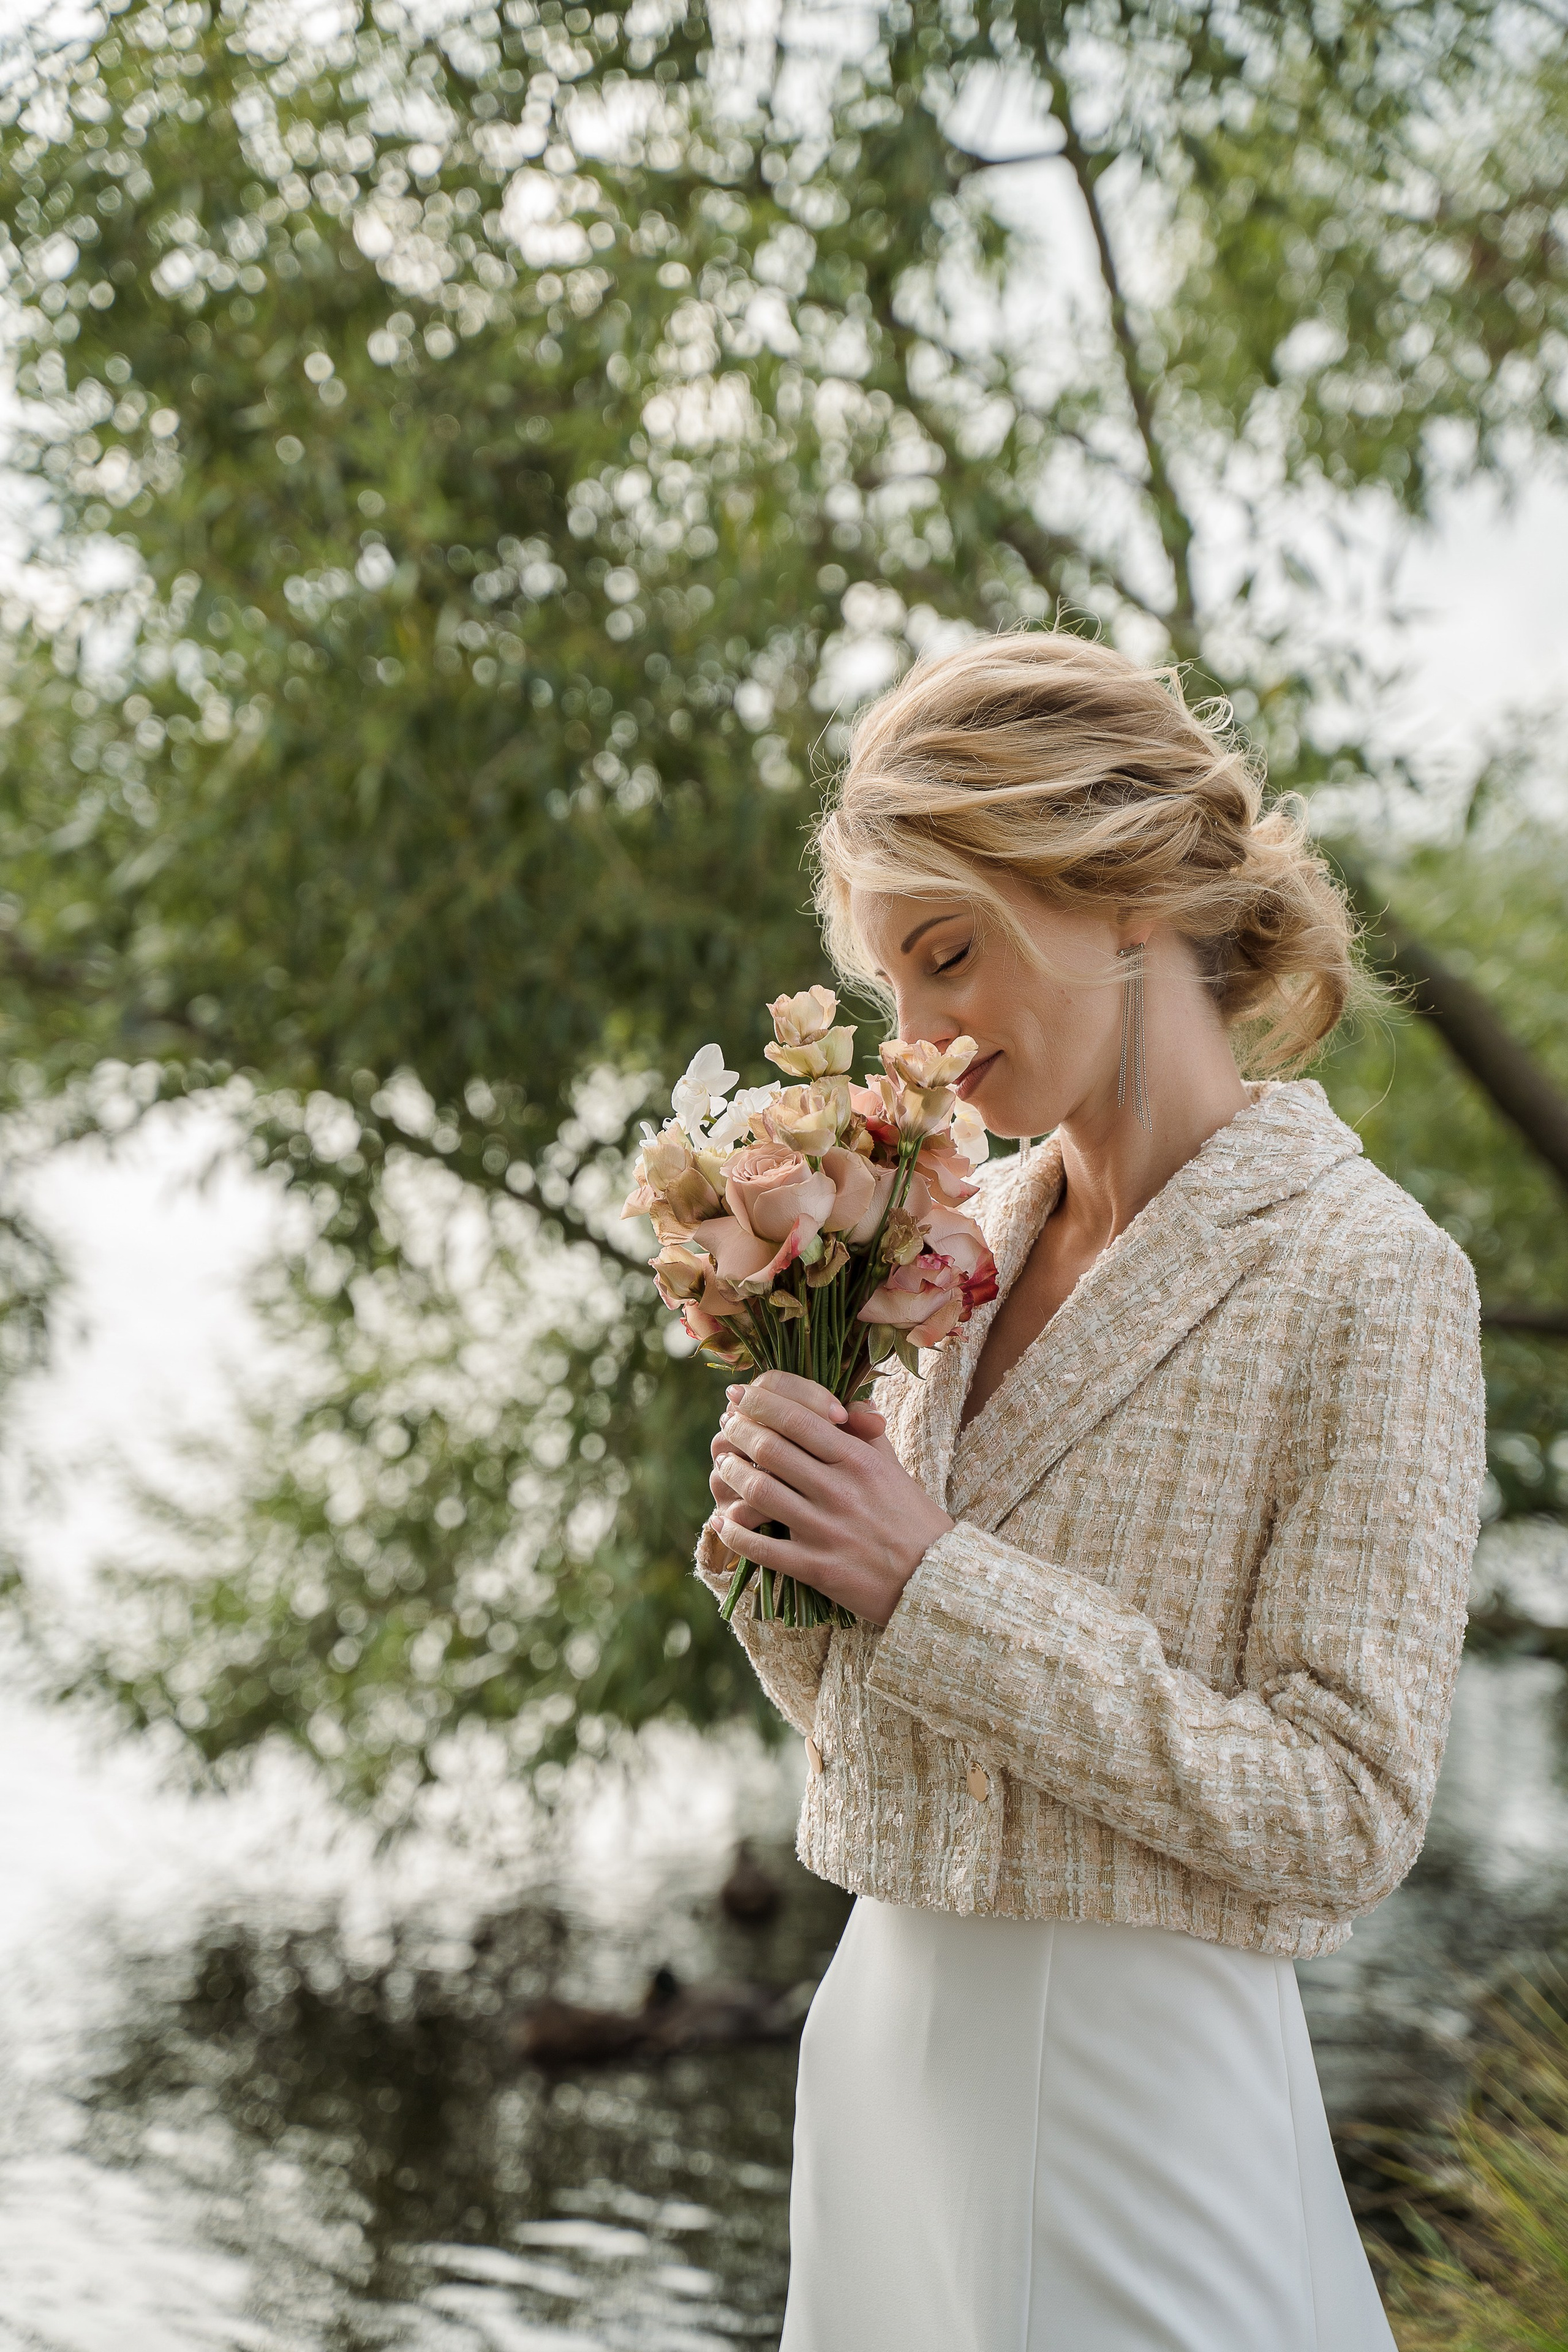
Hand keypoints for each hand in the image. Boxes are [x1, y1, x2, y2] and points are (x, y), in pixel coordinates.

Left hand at [709, 1368, 953, 1628]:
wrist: (935, 1579)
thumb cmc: (912, 1518)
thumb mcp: (894, 1467)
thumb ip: (866, 1433)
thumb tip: (848, 1402)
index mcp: (859, 1460)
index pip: (797, 1418)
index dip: (759, 1403)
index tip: (739, 1396)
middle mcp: (840, 1490)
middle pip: (770, 1449)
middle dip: (739, 1432)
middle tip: (728, 1426)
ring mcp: (826, 1531)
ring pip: (759, 1492)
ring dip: (732, 1474)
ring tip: (724, 1464)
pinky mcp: (816, 1568)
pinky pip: (761, 1547)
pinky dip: (734, 1532)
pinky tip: (723, 1521)